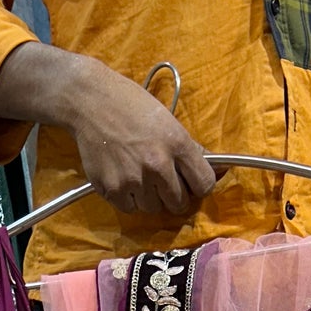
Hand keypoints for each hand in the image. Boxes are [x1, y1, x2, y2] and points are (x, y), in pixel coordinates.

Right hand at [0, 44, 213, 218]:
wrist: (90, 101)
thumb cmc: (132, 106)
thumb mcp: (168, 121)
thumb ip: (190, 150)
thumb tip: (220, 170)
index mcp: (177, 144)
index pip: (204, 184)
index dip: (198, 184)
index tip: (190, 180)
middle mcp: (158, 165)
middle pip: (179, 203)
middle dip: (173, 194)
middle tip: (160, 178)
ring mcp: (134, 180)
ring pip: (154, 208)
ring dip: (149, 196)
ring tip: (138, 173)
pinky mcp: (113, 190)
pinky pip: (130, 209)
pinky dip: (129, 198)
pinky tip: (123, 176)